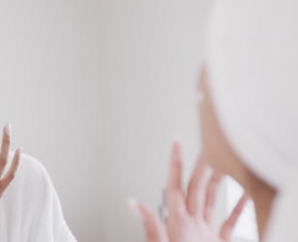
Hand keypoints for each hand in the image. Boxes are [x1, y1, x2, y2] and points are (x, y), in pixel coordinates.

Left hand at [128, 140, 249, 241]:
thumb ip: (150, 226)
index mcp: (177, 221)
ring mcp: (203, 233)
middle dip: (202, 166)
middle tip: (209, 146)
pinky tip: (244, 199)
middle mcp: (189, 224)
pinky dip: (237, 211)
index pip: (176, 185)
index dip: (175, 163)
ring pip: (211, 201)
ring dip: (218, 183)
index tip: (176, 142)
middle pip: (196, 188)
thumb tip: (131, 203)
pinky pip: (228, 224)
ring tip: (224, 166)